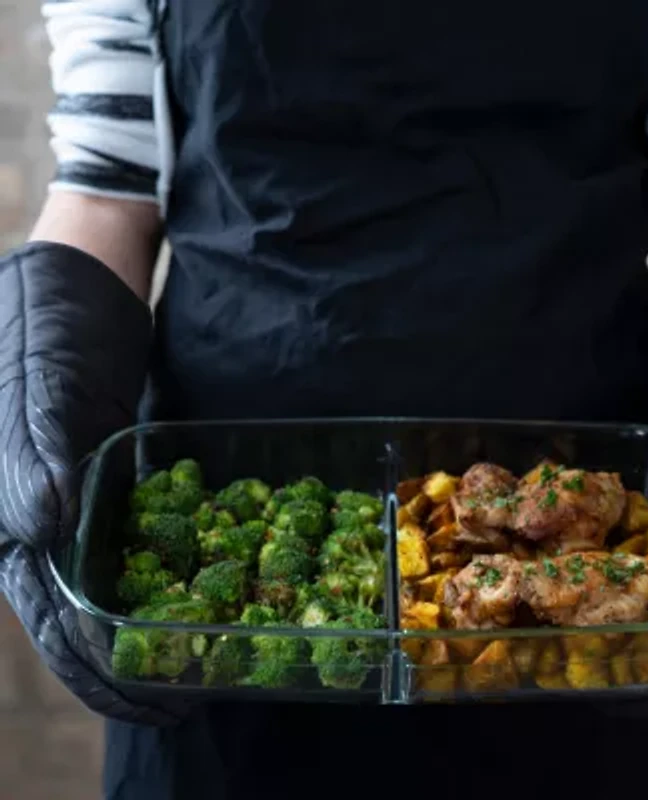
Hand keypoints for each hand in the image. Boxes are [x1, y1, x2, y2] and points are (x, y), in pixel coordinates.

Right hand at [0, 243, 176, 722]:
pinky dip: (173, 564)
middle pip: (89, 614)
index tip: (156, 706)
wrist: (78, 279)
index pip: (53, 620)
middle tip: (196, 693)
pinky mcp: (119, 476)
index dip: (99, 672)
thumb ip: (34, 449)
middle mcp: (49, 520)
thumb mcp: (33, 380)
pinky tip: (209, 582)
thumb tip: (43, 524)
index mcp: (13, 516)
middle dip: (136, 662)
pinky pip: (146, 533)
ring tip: (209, 655)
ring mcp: (87, 500)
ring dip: (158, 622)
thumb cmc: (39, 322)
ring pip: (118, 580)